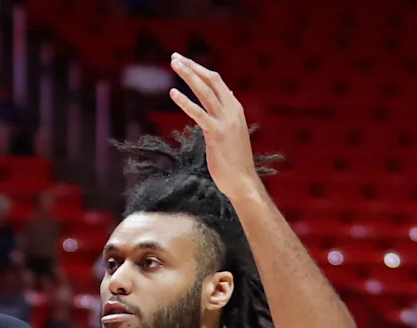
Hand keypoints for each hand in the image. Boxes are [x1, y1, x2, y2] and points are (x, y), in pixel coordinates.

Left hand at [168, 53, 262, 201]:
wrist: (243, 181)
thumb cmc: (234, 162)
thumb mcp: (231, 133)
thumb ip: (225, 117)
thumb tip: (222, 103)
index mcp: (235, 109)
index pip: (217, 82)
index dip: (200, 70)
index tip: (186, 62)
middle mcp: (232, 110)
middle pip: (211, 80)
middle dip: (192, 66)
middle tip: (175, 57)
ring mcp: (225, 121)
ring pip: (205, 91)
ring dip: (188, 75)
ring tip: (173, 64)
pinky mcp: (216, 134)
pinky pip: (198, 113)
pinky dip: (185, 101)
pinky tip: (173, 93)